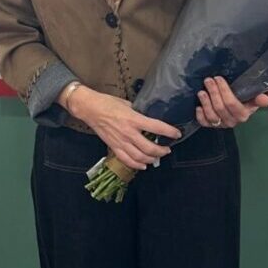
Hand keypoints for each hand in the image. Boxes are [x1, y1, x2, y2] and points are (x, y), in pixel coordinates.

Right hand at [65, 86, 181, 170]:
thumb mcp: (128, 104)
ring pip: (140, 157)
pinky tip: (143, 165)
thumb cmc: (108, 102)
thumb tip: (149, 117)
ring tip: (157, 157)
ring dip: (151, 159)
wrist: (90, 109)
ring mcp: (120, 141)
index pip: (157, 127)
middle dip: (161, 151)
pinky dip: (137, 165)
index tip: (177, 134)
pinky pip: (127, 160)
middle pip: (149, 148)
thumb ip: (139, 113)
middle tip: (167, 149)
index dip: (169, 132)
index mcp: (134, 119)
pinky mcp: (113, 147)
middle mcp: (128, 132)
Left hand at [196, 76, 267, 127]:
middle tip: (208, 80)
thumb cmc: (245, 99)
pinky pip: (204, 123)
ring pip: (211, 115)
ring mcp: (221, 125)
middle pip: (220, 107)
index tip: (218, 78)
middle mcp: (232, 122)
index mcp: (243, 114)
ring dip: (205, 102)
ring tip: (201, 91)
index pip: (232, 103)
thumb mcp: (253, 98)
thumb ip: (259, 98)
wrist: (237, 109)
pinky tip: (198, 107)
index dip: (224, 90)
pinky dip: (200, 116)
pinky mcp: (212, 126)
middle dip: (213, 92)